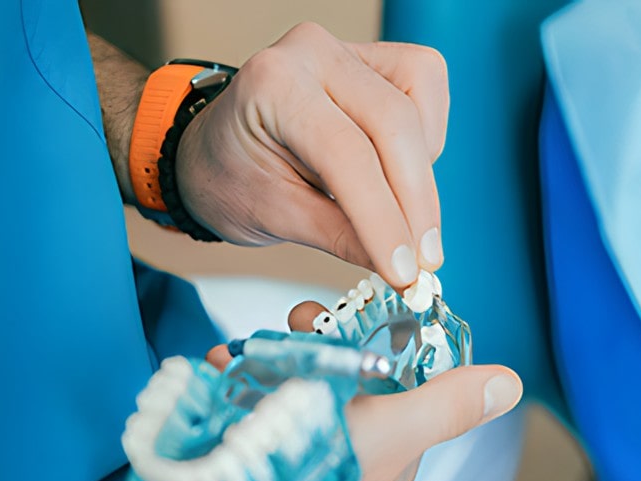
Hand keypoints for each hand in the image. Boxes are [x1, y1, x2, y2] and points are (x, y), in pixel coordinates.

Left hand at [176, 23, 449, 287]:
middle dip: (416, 203)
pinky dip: (424, 145)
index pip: (347, 154)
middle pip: (394, 125)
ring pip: (418, 108)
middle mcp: (313, 53)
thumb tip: (398, 267)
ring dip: (422, 175)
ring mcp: (348, 50)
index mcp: (273, 85)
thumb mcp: (272, 215)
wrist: (216, 149)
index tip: (404, 270)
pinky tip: (398, 176)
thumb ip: (338, 236)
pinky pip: (425, 94)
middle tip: (423, 261)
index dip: (383, 218)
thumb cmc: (230, 176)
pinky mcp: (376, 60)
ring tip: (400, 218)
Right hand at [206, 301, 521, 480]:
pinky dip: (231, 377)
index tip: (352, 309)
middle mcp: (346, 447)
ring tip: (247, 356)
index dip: (383, 333)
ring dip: (269, 354)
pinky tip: (218, 374)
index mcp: (390, 447)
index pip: (403, 373)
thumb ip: (443, 406)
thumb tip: (508, 384)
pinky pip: (247, 395)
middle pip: (345, 369)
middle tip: (296, 324)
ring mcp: (296, 448)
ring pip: (292, 376)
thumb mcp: (386, 437)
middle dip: (317, 339)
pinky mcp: (248, 448)